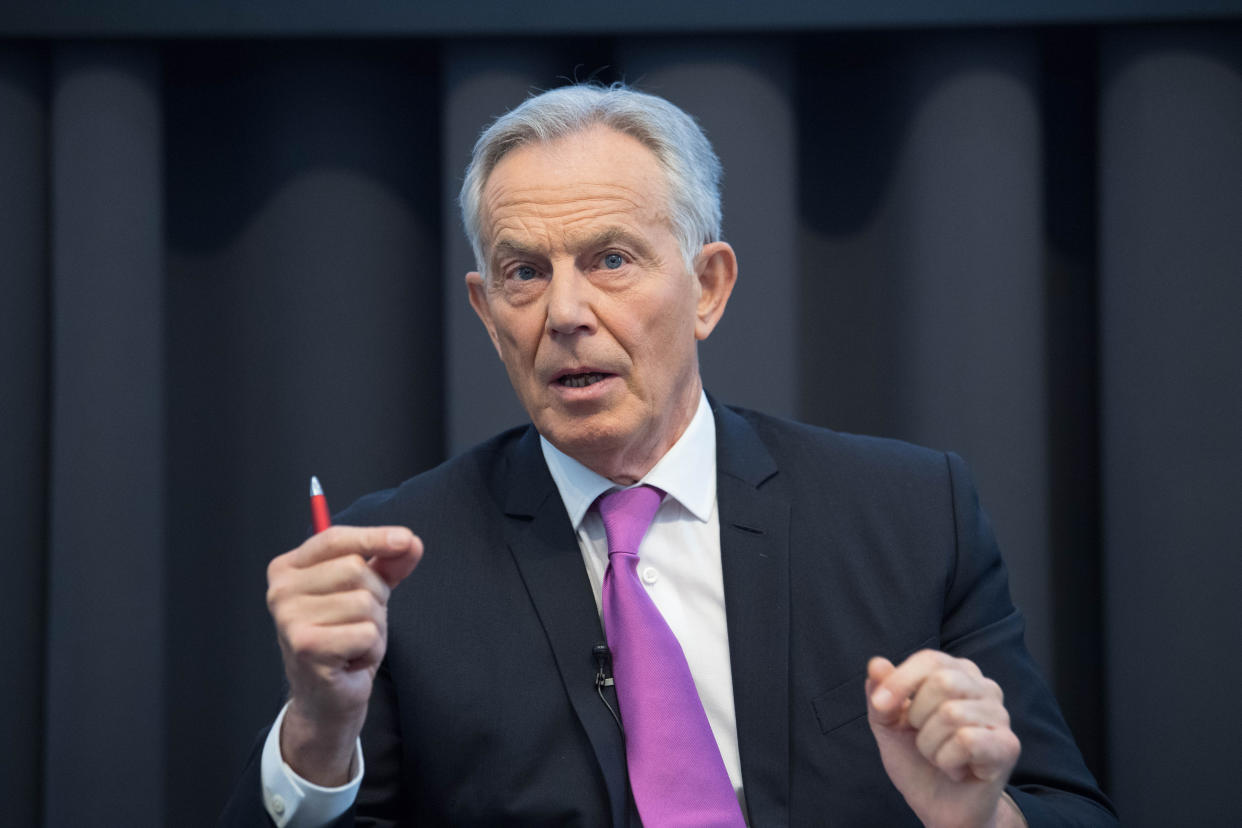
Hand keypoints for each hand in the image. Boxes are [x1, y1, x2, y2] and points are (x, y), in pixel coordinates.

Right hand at [266, 525, 422, 783]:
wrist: (326, 699)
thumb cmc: (343, 638)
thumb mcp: (366, 592)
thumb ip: (387, 563)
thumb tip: (411, 542)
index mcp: (288, 568)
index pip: (334, 539)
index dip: (374, 536)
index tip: (407, 539)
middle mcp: (280, 590)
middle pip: (356, 569)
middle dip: (375, 596)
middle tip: (359, 622)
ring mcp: (289, 619)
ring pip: (364, 602)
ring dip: (375, 627)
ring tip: (354, 642)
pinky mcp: (306, 647)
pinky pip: (366, 632)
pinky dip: (371, 649)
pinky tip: (351, 660)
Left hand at [866, 650, 1021, 827]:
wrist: (938, 806)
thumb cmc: (916, 759)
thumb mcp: (887, 724)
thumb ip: (880, 693)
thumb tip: (876, 664)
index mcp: (957, 673)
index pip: (930, 659)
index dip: (900, 681)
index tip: (880, 706)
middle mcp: (984, 688)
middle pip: (943, 681)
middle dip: (918, 717)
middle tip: (922, 738)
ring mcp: (1000, 716)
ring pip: (952, 714)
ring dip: (930, 745)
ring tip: (939, 756)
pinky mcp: (1008, 746)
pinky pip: (967, 740)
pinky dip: (947, 760)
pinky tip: (955, 769)